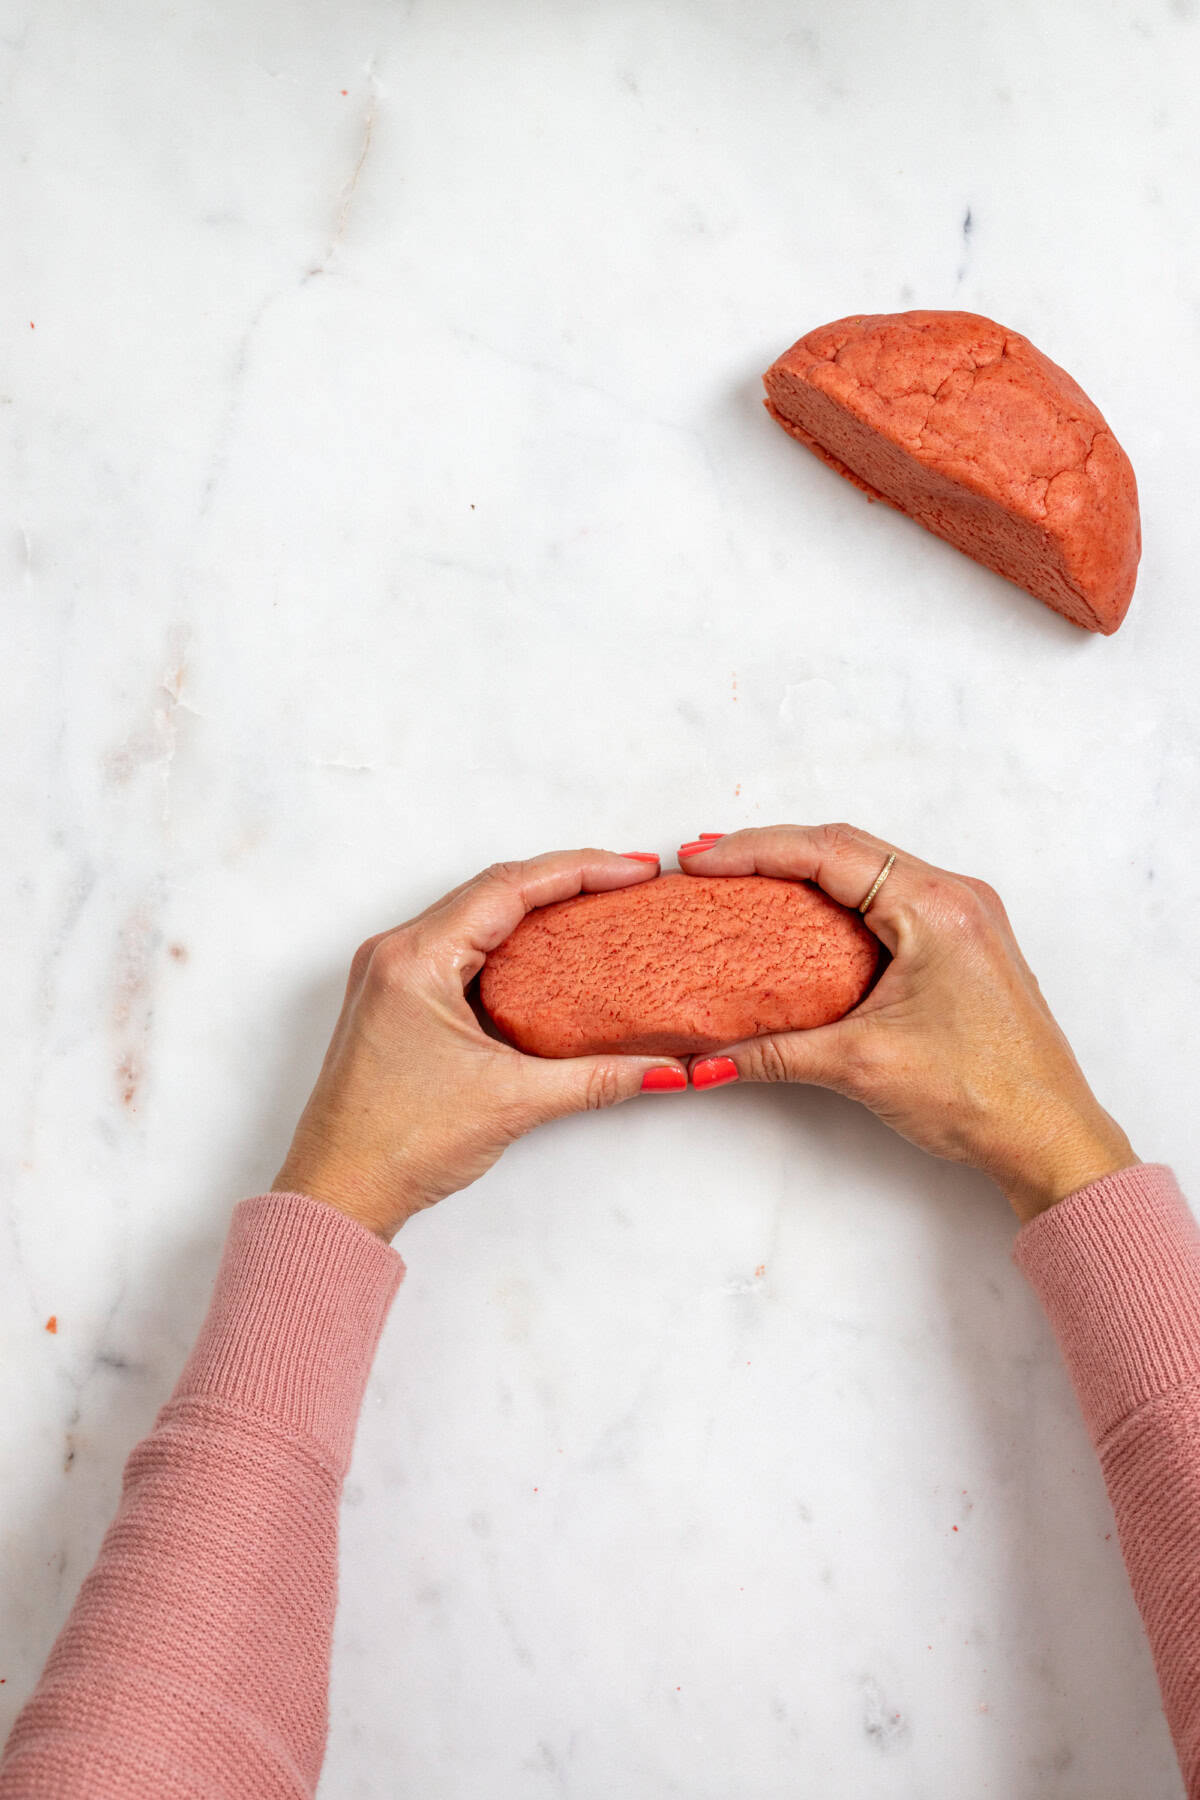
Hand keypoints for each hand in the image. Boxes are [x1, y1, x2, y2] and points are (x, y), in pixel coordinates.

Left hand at [273, 850, 686, 1240]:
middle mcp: (397, 952)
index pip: (510, 887)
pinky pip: (461, 947)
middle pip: (494, 889)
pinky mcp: (396, 998)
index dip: (580, 870)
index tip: (634, 871)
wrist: (337, 1193)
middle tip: (628, 883)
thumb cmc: (397, 1145)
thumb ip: (595, 1079)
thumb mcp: (512, 1102)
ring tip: (599, 907)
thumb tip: (662, 1068)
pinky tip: (551, 952)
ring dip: (537, 907)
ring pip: (476, 915)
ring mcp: (391, 973)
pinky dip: (510, 941)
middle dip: (566, 880)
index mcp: (416, 960)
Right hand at [677, 824, 1136, 1222]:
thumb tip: (708, 1060)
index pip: (827, 852)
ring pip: (867, 868)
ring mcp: (963, 916)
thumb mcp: (861, 1066)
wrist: (1049, 1137)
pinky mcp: (962, 942)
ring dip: (803, 871)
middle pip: (845, 847)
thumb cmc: (981, 1095)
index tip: (702, 861)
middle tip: (708, 865)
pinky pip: (888, 897)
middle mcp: (955, 897)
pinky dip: (836, 899)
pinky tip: (798, 915)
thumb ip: (774, 1054)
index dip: (755, 850)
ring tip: (741, 880)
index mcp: (936, 908)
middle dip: (770, 852)